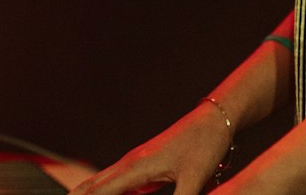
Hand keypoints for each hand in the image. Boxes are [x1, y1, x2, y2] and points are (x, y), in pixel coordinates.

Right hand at [68, 103, 231, 194]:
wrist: (214, 119)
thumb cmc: (204, 145)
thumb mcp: (195, 178)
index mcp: (137, 167)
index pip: (97, 193)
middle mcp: (130, 163)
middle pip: (90, 187)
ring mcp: (135, 163)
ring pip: (99, 183)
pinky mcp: (143, 166)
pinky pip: (113, 183)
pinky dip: (98, 192)